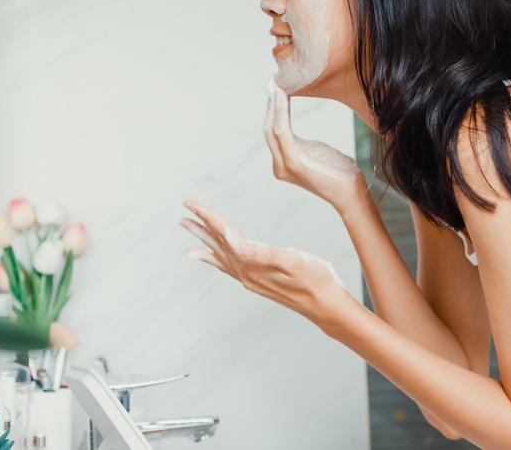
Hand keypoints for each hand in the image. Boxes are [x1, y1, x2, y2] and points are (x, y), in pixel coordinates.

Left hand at [180, 201, 352, 326]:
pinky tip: (211, 256)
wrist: (327, 306)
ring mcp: (251, 279)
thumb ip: (261, 252)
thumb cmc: (317, 280)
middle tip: (184, 211)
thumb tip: (233, 242)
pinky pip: (228, 267)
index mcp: (253, 264)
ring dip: (204, 241)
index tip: (191, 204)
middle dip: (200, 226)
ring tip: (188, 230)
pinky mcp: (257, 281)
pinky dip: (215, 259)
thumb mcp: (293, 261)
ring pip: (220, 255)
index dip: (208, 217)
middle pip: (217, 244)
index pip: (225, 235)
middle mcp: (246, 273)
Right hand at [264, 78, 366, 212]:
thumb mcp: (317, 151)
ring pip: (273, 128)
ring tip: (277, 84)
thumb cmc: (339, 172)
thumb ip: (303, 142)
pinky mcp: (294, 163)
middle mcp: (279, 165)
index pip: (273, 130)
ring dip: (274, 104)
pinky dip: (281, 112)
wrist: (351, 192)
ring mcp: (284, 166)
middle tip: (273, 80)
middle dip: (270, 103)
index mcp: (284, 161)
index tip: (276, 87)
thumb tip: (294, 125)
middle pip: (268, 127)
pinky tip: (283, 97)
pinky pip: (283, 132)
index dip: (273, 108)